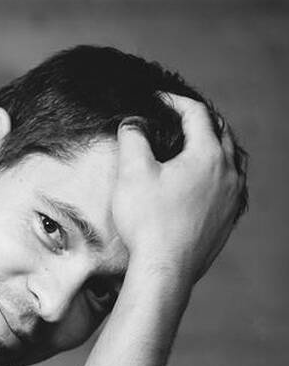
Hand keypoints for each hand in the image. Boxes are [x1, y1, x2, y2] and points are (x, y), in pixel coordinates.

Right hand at [111, 94, 243, 282]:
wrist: (165, 266)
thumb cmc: (148, 220)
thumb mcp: (132, 173)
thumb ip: (133, 138)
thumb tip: (132, 122)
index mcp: (207, 154)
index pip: (197, 114)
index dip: (175, 101)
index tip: (158, 98)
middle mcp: (228, 171)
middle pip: (222, 132)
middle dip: (201, 119)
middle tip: (180, 116)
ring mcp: (232, 196)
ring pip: (233, 158)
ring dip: (216, 144)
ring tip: (198, 143)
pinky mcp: (229, 217)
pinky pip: (233, 183)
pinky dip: (221, 170)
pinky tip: (206, 179)